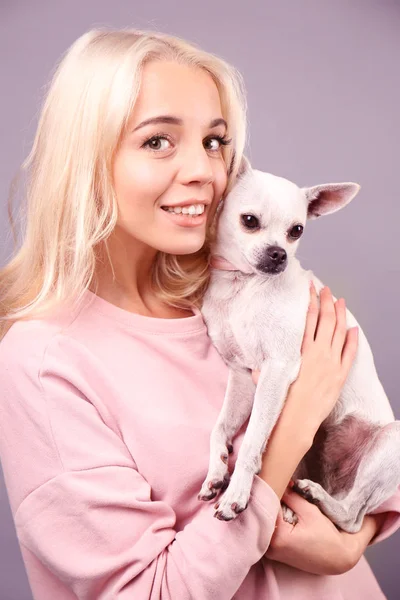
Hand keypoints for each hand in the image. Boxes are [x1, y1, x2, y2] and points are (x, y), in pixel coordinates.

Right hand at [253, 282, 358, 429]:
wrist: (296, 421)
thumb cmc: (280, 400)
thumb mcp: (267, 377)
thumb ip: (264, 366)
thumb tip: (255, 362)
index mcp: (300, 350)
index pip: (308, 318)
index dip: (310, 300)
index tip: (311, 289)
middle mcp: (318, 353)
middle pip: (326, 319)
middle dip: (327, 301)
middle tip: (326, 290)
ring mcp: (331, 363)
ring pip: (339, 332)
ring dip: (341, 314)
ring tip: (340, 301)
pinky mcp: (340, 375)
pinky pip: (350, 353)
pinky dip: (352, 339)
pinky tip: (353, 328)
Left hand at [265, 485, 360, 575]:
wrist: (337, 559)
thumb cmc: (326, 537)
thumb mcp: (309, 512)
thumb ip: (291, 496)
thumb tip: (279, 482)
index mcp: (277, 538)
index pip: (266, 507)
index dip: (271, 492)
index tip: (276, 482)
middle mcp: (269, 548)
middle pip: (264, 516)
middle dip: (270, 501)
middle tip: (279, 488)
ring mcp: (271, 553)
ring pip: (266, 523)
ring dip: (272, 511)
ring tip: (282, 500)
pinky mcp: (274, 553)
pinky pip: (269, 531)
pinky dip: (274, 521)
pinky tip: (282, 513)